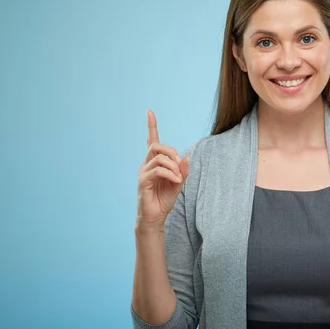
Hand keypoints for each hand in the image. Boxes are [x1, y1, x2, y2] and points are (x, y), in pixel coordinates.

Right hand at [136, 110, 189, 229]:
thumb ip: (183, 170)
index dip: (151, 125)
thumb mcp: (179, 182)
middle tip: (179, 163)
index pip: (152, 140)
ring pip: (158, 158)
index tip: (149, 111)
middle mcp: (146, 164)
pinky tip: (176, 181)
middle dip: (170, 150)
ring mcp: (143, 172)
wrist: (156, 217)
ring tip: (178, 177)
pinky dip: (170, 174)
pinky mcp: (143, 181)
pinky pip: (157, 170)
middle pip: (156, 146)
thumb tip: (186, 157)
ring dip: (172, 165)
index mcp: (154, 162)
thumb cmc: (164, 199)